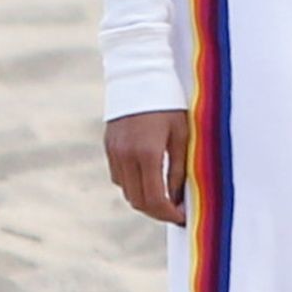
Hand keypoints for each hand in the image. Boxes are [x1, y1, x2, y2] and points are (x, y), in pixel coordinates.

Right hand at [104, 109, 188, 224]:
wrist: (138, 73)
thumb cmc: (167, 103)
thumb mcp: (181, 135)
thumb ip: (178, 170)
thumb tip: (177, 198)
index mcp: (147, 153)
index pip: (155, 199)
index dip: (169, 214)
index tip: (182, 217)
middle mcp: (126, 155)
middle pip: (137, 200)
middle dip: (157, 212)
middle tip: (175, 211)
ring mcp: (114, 150)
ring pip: (126, 191)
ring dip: (143, 199)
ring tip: (163, 196)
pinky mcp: (108, 145)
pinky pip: (118, 176)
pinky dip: (132, 184)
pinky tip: (147, 178)